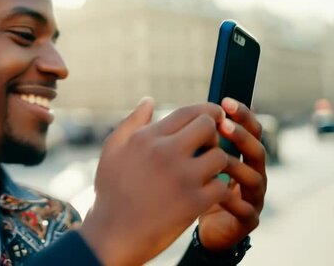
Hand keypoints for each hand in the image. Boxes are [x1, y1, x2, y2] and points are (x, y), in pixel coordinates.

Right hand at [79, 99, 230, 264]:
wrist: (112, 234)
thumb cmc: (111, 191)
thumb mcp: (112, 150)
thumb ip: (132, 122)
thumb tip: (149, 100)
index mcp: (146, 138)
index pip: (187, 112)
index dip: (206, 111)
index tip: (213, 117)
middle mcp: (165, 152)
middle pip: (208, 126)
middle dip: (213, 134)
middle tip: (209, 145)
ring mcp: (182, 177)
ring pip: (219, 156)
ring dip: (217, 163)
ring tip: (207, 171)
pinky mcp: (194, 202)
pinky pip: (222, 186)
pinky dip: (218, 189)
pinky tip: (207, 193)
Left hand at [197, 97, 266, 250]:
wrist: (187, 224)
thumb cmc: (187, 186)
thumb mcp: (183, 157)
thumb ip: (183, 134)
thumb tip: (163, 103)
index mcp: (239, 154)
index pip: (247, 128)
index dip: (241, 114)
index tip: (224, 101)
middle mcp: (251, 172)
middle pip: (255, 148)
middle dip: (241, 135)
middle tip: (223, 124)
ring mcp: (252, 196)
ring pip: (255, 177)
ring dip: (238, 166)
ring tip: (219, 158)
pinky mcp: (247, 220)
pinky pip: (246, 210)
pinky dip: (234, 202)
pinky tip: (218, 194)